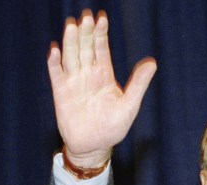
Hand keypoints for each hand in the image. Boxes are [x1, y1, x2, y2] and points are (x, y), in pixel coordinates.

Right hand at [47, 10, 155, 167]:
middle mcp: (87, 74)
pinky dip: (54, 63)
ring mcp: (73, 82)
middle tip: (86, 16)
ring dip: (70, 42)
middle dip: (85, 32)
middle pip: (85, 48)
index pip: (101, 48)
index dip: (100, 33)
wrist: (93, 147)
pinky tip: (55, 50)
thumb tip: (152, 62)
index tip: (101, 18)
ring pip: (71, 57)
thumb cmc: (113, 128)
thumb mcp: (130, 106)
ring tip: (72, 25)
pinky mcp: (61, 94)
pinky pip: (57, 75)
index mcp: (104, 74)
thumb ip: (138, 84)